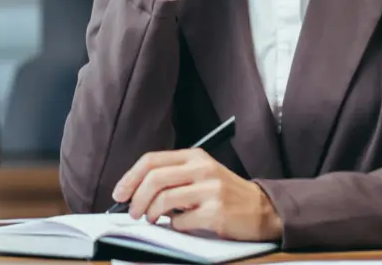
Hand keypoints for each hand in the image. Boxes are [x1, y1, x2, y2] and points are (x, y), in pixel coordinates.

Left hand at [112, 148, 282, 241]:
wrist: (262, 209)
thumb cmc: (225, 193)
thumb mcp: (200, 175)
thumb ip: (173, 177)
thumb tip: (136, 191)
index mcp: (194, 156)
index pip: (152, 160)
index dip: (130, 177)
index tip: (119, 192)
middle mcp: (202, 168)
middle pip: (155, 178)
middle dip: (136, 198)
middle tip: (132, 211)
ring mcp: (210, 189)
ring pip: (164, 199)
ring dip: (151, 213)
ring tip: (152, 219)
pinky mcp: (216, 212)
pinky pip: (182, 221)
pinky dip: (174, 226)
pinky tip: (180, 225)